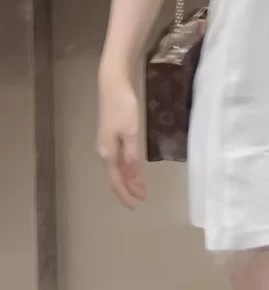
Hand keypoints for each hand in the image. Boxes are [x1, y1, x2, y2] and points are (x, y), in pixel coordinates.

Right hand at [96, 73, 146, 208]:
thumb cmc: (123, 107)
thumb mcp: (131, 133)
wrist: (112, 84)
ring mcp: (106, 142)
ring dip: (128, 178)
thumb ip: (132, 156)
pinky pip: (118, 157)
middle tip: (143, 197)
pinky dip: (126, 166)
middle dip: (128, 188)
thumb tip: (132, 177)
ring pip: (116, 167)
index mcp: (108, 153)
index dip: (127, 194)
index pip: (117, 181)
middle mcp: (104, 151)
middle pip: (116, 176)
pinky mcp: (110, 133)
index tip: (137, 205)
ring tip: (141, 185)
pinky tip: (134, 166)